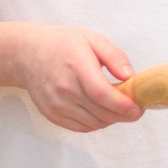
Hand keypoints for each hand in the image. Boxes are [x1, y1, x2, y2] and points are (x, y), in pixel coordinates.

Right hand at [14, 25, 143, 132]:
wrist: (28, 54)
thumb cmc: (62, 44)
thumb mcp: (92, 39)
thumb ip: (114, 56)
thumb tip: (130, 76)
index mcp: (76, 65)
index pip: (101, 93)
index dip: (122, 105)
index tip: (138, 107)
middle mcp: (64, 88)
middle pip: (100, 112)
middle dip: (124, 115)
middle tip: (137, 109)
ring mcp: (56, 104)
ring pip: (94, 123)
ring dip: (112, 120)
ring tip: (121, 109)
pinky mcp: (52, 115)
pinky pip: (81, 127)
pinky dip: (97, 123)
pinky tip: (103, 112)